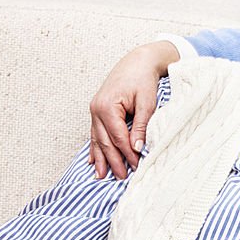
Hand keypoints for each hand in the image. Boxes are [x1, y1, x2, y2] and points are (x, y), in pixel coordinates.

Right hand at [88, 41, 178, 179]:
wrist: (137, 61)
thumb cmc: (143, 79)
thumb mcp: (147, 102)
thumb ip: (141, 126)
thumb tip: (137, 148)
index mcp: (107, 107)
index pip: (118, 137)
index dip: (127, 154)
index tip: (137, 167)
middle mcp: (96, 109)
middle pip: (104, 142)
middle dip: (113, 161)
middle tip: (122, 178)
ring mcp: (94, 110)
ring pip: (96, 139)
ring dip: (100, 158)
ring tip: (101, 176)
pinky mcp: (97, 110)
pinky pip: (94, 133)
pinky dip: (94, 147)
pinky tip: (92, 160)